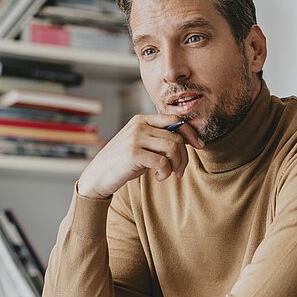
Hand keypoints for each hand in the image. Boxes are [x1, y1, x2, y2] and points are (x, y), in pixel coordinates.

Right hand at [77, 114, 203, 198]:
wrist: (97, 176)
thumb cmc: (123, 163)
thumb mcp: (141, 146)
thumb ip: (159, 140)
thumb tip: (187, 140)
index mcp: (142, 119)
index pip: (175, 119)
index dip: (191, 132)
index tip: (199, 145)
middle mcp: (139, 125)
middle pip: (176, 137)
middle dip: (184, 157)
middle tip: (180, 171)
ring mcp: (135, 138)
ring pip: (172, 148)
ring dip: (176, 165)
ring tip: (169, 174)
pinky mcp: (133, 154)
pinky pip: (163, 162)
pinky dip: (166, 172)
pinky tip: (159, 177)